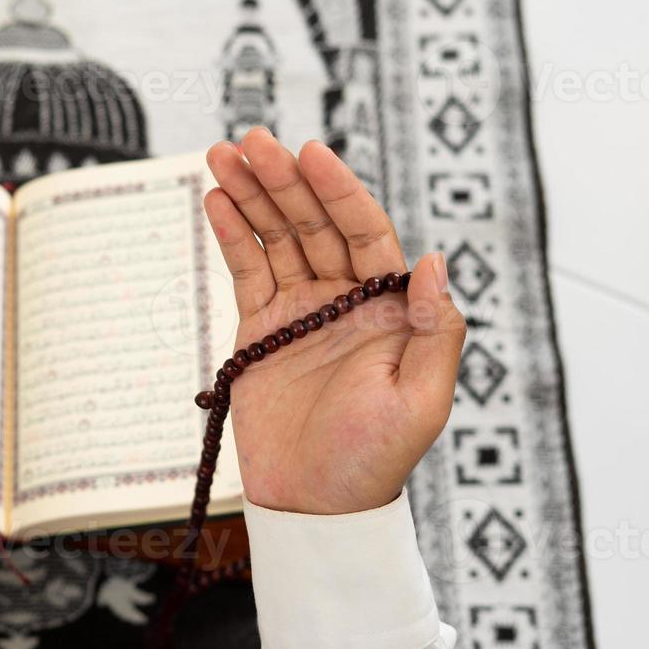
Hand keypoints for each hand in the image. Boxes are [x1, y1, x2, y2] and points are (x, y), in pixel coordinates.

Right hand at [203, 128, 463, 515]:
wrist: (315, 508)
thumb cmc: (374, 462)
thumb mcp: (421, 403)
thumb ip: (432, 330)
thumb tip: (433, 259)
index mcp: (389, 308)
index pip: (363, 230)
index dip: (337, 190)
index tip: (310, 153)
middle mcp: (346, 300)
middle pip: (313, 223)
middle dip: (283, 179)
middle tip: (252, 140)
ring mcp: (300, 313)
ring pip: (275, 238)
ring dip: (251, 195)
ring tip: (221, 154)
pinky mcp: (260, 333)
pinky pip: (246, 272)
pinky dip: (231, 235)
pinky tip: (215, 199)